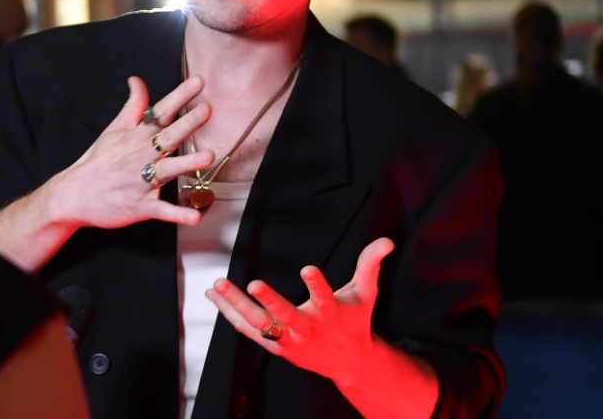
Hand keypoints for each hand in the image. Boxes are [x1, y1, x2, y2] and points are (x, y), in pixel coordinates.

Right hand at [41, 75, 215, 230]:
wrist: (73, 195)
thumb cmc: (97, 161)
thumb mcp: (113, 129)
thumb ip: (133, 106)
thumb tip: (137, 80)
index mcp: (136, 136)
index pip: (161, 112)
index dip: (180, 96)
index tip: (198, 82)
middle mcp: (141, 156)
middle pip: (168, 137)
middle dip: (187, 123)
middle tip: (206, 110)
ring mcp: (140, 181)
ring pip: (167, 171)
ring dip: (187, 164)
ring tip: (208, 156)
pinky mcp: (140, 206)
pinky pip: (161, 210)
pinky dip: (177, 214)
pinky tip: (195, 217)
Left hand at [206, 237, 393, 380]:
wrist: (348, 362)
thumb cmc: (354, 321)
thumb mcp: (366, 293)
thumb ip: (370, 265)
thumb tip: (386, 241)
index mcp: (331, 313)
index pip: (324, 298)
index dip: (317, 285)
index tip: (309, 269)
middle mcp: (308, 328)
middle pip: (286, 316)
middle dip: (270, 301)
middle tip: (254, 284)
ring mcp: (290, 340)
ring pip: (261, 324)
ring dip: (238, 305)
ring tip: (220, 285)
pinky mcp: (277, 347)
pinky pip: (250, 331)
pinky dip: (231, 315)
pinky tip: (216, 297)